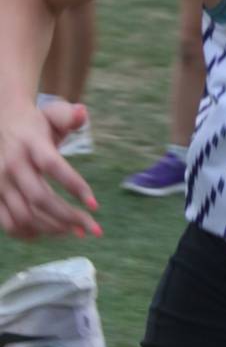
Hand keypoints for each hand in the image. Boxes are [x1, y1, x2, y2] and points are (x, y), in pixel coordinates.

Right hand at [0, 100, 102, 240]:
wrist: (4, 125)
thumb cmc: (37, 124)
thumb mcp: (53, 114)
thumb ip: (68, 115)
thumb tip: (81, 113)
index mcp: (30, 143)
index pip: (52, 165)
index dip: (74, 185)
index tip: (95, 204)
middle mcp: (12, 165)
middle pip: (39, 197)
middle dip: (68, 216)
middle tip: (92, 228)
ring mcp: (0, 184)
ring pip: (24, 216)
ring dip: (52, 228)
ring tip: (77, 231)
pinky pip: (9, 224)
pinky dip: (30, 234)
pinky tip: (52, 233)